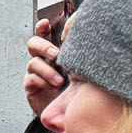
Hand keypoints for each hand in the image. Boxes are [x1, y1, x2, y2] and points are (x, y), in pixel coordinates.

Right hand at [24, 0, 103, 114]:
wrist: (73, 109)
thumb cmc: (82, 84)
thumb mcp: (87, 63)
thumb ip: (87, 48)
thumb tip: (101, 30)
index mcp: (56, 47)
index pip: (45, 32)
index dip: (43, 26)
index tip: (46, 22)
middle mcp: (44, 57)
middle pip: (34, 43)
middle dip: (44, 47)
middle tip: (56, 55)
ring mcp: (37, 71)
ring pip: (33, 62)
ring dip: (47, 70)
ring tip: (60, 79)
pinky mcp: (32, 86)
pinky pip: (31, 79)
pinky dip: (42, 81)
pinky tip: (53, 86)